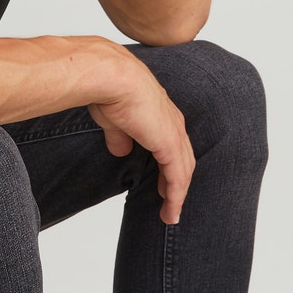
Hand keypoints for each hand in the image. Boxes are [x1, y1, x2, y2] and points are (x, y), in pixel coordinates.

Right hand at [87, 51, 195, 224]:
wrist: (111, 78)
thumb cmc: (108, 90)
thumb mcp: (114, 120)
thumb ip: (120, 136)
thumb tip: (120, 150)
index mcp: (161, 114)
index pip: (172, 145)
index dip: (170, 165)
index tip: (163, 184)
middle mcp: (173, 122)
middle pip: (183, 159)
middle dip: (177, 183)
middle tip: (171, 203)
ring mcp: (173, 133)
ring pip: (183, 170)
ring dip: (177, 195)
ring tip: (170, 214)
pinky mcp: (170, 144)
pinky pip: (178, 176)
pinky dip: (176, 195)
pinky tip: (171, 210)